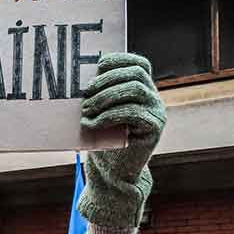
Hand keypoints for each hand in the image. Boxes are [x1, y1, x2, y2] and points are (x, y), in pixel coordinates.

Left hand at [77, 53, 165, 227]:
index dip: (119, 60)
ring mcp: (156, 112)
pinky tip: (93, 123)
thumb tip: (77, 78)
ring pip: (136, 89)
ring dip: (106, 96)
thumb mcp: (98, 114)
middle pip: (136, 73)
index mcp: (142, 89)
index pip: (139, 64)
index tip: (98, 65)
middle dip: (108, 79)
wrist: (112, 173)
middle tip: (86, 93)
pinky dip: (109, 115)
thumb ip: (97, 95)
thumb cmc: (101, 140)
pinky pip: (134, 112)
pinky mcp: (154, 128)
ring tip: (86, 109)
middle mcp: (153, 98)